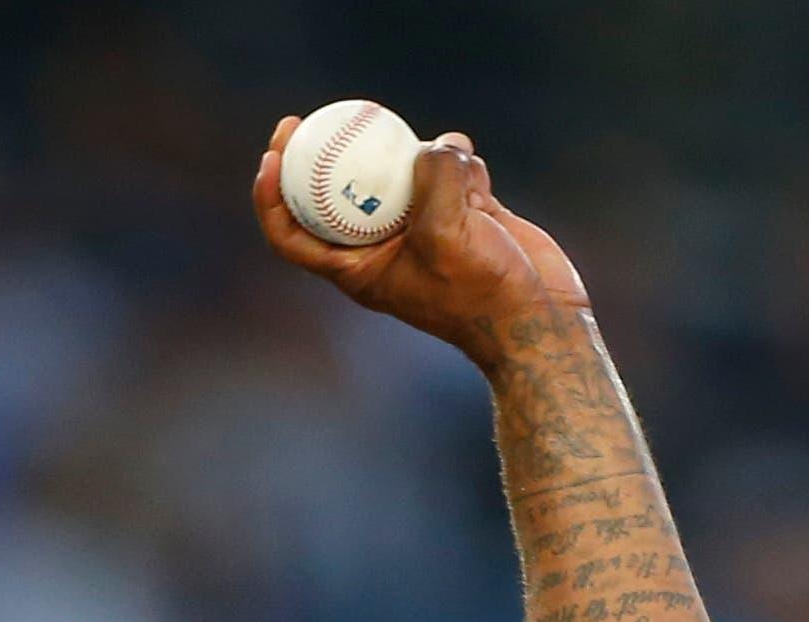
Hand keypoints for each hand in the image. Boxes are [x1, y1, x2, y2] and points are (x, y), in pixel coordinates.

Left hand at [252, 116, 591, 370]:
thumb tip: (435, 145)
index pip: (292, 234)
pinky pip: (449, 172)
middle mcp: (383, 246)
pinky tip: (481, 182)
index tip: (273, 155)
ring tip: (452, 167)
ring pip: (402, 172)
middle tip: (320, 115)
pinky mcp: (460, 214)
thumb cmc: (481, 293)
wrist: (537, 319)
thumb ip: (432, 181)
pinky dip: (464, 167)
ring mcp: (422, 228)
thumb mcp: (447, 233)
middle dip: (328, 152)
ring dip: (425, 158)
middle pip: (337, 192)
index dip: (271, 197)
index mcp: (358, 269)